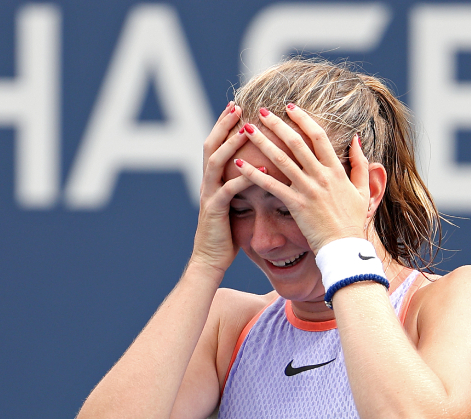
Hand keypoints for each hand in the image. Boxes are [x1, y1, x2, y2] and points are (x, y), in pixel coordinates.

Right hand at [191, 102, 252, 273]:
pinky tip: (263, 170)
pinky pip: (229, 191)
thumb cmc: (225, 234)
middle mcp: (207, 184)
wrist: (210, 260)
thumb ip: (237, 186)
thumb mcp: (231, 204)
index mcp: (212, 180)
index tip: (237, 106)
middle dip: (224, 125)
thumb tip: (254, 169)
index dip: (223, 125)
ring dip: (231, 145)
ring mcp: (209, 196)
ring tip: (248, 130)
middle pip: (211, 146)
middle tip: (237, 107)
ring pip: (216, 163)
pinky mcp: (215, 212)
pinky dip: (245, 179)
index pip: (215, 145)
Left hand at [233, 105, 370, 251]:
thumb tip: (356, 139)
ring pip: (280, 160)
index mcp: (336, 170)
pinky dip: (253, 174)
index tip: (290, 107)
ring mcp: (308, 190)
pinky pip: (271, 186)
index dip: (303, 119)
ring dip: (262, 142)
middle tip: (263, 111)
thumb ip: (361, 164)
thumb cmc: (353, 221)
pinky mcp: (296, 205)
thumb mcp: (363, 190)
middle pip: (296, 143)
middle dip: (278, 124)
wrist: (344, 247)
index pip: (318, 136)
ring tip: (247, 130)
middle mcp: (321, 176)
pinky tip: (239, 163)